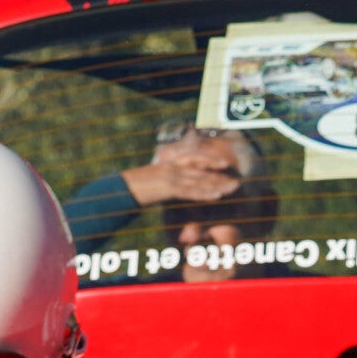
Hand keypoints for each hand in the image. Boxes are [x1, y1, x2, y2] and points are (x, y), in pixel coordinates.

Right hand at [122, 146, 243, 209]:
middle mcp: (172, 167)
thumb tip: (172, 188)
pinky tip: (217, 197)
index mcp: (168, 164)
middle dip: (220, 176)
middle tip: (237, 181)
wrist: (119, 189)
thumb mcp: (151, 182)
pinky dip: (205, 194)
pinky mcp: (167, 187)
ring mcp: (170, 176)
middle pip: (200, 170)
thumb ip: (165, 183)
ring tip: (233, 189)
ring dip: (218, 186)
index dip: (210, 161)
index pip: (193, 160)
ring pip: (199, 180)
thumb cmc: (132, 188)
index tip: (225, 165)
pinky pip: (190, 192)